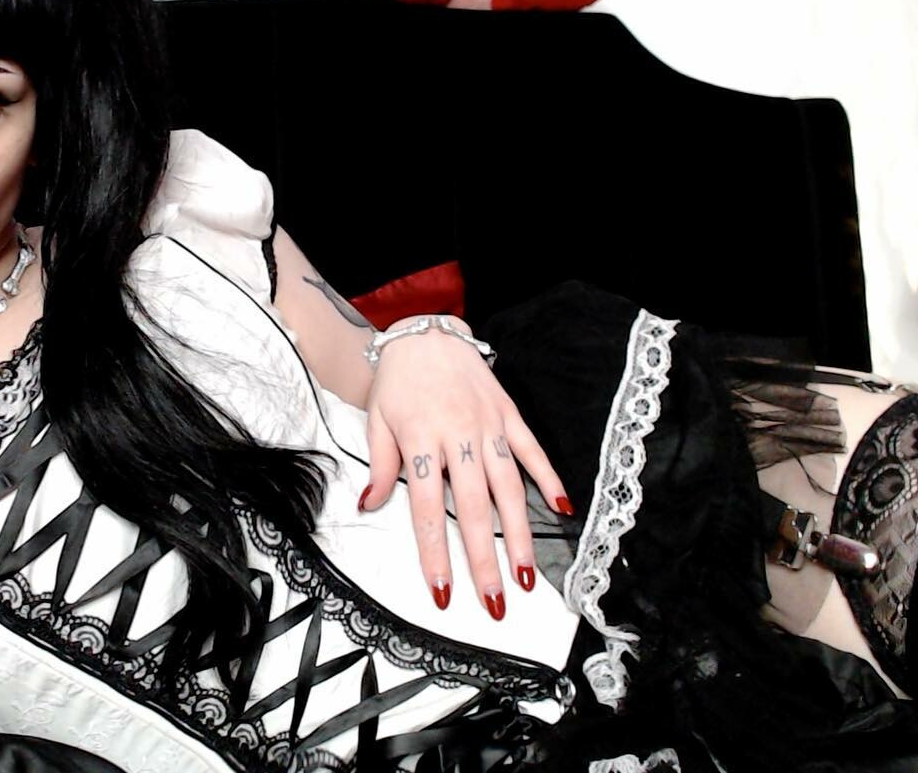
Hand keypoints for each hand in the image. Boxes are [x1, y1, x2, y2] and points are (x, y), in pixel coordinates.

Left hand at [360, 320, 570, 619]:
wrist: (426, 331)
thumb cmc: (398, 380)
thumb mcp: (377, 420)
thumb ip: (379, 465)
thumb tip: (370, 504)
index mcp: (421, 441)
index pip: (428, 509)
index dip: (436, 554)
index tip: (443, 592)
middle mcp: (459, 436)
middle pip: (475, 509)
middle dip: (485, 560)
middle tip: (494, 601)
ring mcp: (489, 426)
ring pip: (509, 488)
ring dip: (521, 535)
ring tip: (529, 574)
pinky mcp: (510, 415)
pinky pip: (533, 452)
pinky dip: (549, 480)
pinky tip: (563, 510)